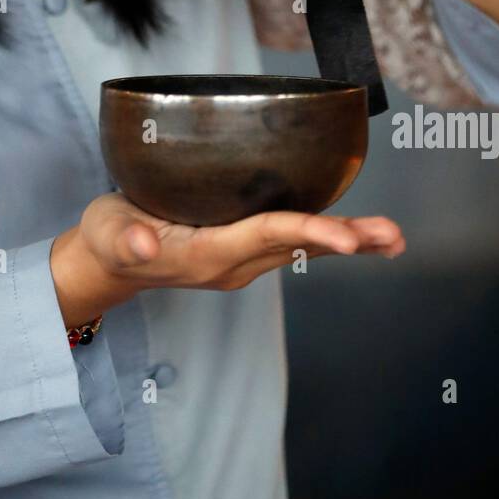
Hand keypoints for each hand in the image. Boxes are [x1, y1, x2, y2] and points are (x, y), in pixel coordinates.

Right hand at [51, 192, 404, 325]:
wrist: (105, 265)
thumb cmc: (106, 239)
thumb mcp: (107, 232)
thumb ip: (125, 238)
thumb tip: (147, 246)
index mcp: (207, 253)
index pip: (267, 236)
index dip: (310, 233)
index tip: (350, 237)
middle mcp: (232, 263)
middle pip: (298, 247)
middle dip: (348, 242)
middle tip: (393, 236)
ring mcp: (239, 261)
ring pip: (301, 248)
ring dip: (349, 243)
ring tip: (393, 237)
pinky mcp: (240, 252)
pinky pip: (291, 245)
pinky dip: (328, 239)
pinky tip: (358, 235)